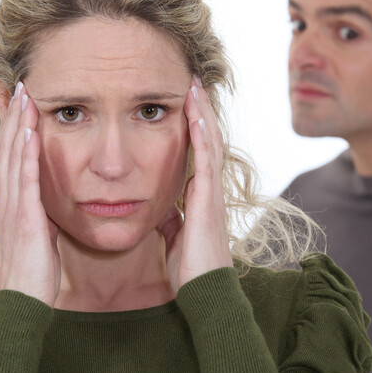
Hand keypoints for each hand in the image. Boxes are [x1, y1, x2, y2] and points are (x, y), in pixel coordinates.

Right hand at [0, 82, 60, 306]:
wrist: (22, 305)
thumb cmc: (34, 275)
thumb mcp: (38, 238)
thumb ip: (41, 217)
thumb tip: (50, 206)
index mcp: (12, 204)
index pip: (9, 157)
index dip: (10, 127)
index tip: (14, 100)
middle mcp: (8, 201)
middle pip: (5, 148)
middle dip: (11, 115)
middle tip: (15, 84)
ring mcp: (14, 209)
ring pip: (12, 157)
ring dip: (17, 124)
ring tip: (23, 94)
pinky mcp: (26, 221)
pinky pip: (25, 181)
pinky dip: (26, 154)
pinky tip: (30, 133)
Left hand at [158, 77, 232, 291]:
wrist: (205, 294)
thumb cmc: (191, 269)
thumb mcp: (174, 238)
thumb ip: (170, 220)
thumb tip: (159, 210)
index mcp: (200, 196)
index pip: (198, 150)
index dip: (193, 123)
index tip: (183, 99)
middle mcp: (209, 190)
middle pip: (208, 138)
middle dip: (200, 108)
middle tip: (192, 78)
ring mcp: (212, 194)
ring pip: (211, 143)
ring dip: (203, 113)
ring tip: (194, 85)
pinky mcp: (208, 203)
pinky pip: (207, 163)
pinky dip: (202, 138)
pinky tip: (196, 116)